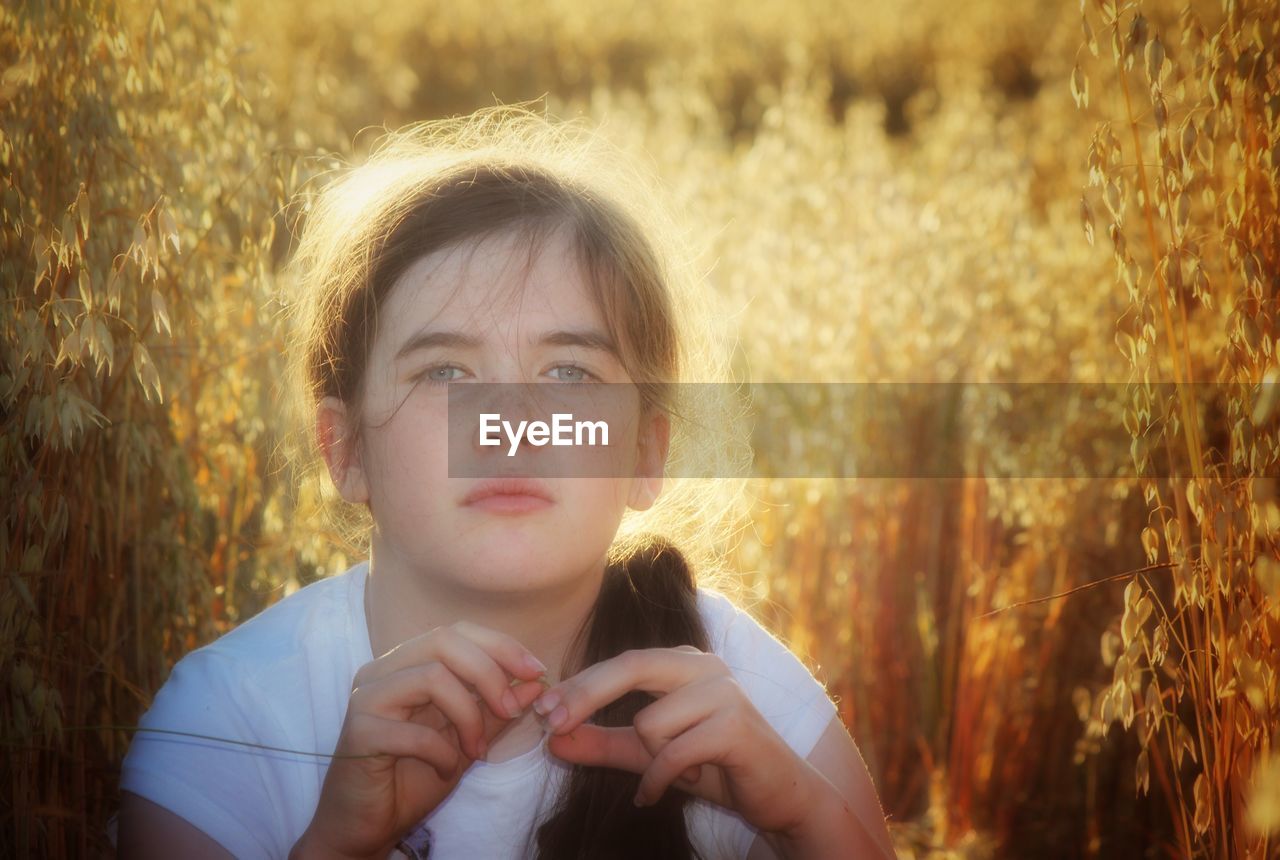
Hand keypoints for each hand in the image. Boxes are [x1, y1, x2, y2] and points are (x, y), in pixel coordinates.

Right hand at [293, 622, 549, 859]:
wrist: (365, 825)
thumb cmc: (413, 778)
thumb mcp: (467, 740)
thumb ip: (496, 711)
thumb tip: (536, 681)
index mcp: (407, 664)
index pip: (457, 631)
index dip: (501, 646)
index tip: (537, 672)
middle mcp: (382, 670)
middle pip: (444, 641)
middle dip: (490, 673)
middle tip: (512, 710)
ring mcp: (366, 697)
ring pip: (432, 677)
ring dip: (469, 716)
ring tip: (476, 750)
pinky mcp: (358, 732)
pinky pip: (414, 731)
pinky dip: (442, 751)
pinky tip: (444, 769)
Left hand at [531, 645, 820, 836]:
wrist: (779, 796)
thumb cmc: (714, 767)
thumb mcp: (649, 755)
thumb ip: (603, 743)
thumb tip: (552, 740)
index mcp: (684, 663)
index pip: (621, 662)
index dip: (579, 685)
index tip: (542, 710)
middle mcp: (705, 666)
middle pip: (631, 666)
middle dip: (586, 695)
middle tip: (552, 726)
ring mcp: (724, 692)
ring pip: (651, 722)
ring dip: (650, 761)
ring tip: (676, 774)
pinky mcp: (735, 725)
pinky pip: (673, 753)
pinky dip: (659, 781)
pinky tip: (661, 794)